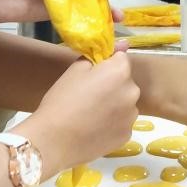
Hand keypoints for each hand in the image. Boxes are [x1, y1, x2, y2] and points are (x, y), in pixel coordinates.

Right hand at [17, 51, 140, 175]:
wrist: (54, 141)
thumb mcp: (74, 70)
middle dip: (112, 85)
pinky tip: (94, 129)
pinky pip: (121, 123)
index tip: (92, 75)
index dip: (106, 65)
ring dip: (114, 105)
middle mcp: (132, 92)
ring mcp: (131, 116)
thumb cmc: (62, 100)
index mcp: (120, 72)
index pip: (121, 59)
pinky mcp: (127, 136)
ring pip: (124, 104)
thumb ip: (99, 56)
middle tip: (88, 96)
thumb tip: (122, 45)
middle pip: (125, 82)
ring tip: (90, 115)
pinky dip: (112, 124)